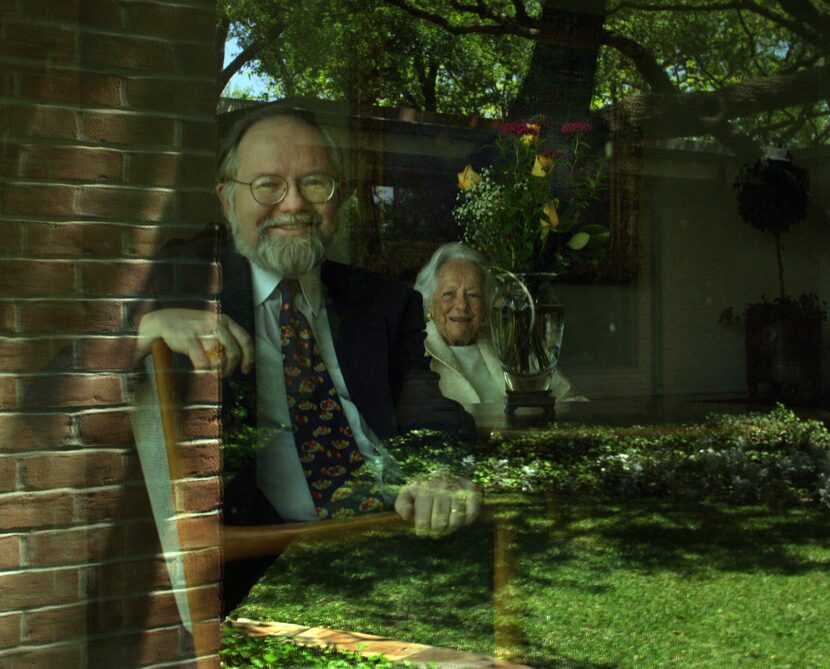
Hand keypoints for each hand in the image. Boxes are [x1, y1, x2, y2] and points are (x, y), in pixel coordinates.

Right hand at [134, 308, 253, 376]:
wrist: (161, 320)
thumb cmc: (189, 326)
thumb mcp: (210, 325)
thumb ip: (224, 337)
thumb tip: (237, 358)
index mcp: (224, 320)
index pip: (245, 339)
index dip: (248, 357)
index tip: (246, 369)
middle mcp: (216, 323)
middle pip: (234, 351)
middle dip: (231, 367)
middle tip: (225, 374)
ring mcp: (203, 331)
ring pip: (220, 357)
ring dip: (219, 369)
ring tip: (213, 373)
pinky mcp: (189, 339)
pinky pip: (203, 361)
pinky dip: (204, 369)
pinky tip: (201, 371)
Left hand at [394, 476, 480, 537]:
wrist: (444, 472)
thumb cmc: (423, 488)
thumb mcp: (408, 493)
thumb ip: (401, 505)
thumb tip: (408, 515)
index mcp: (424, 488)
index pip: (423, 522)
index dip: (422, 531)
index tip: (422, 530)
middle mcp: (442, 486)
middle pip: (440, 524)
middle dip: (436, 530)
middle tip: (435, 526)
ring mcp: (458, 488)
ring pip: (456, 521)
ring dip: (451, 526)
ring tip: (446, 522)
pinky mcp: (472, 490)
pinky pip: (471, 514)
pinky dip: (466, 520)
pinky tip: (459, 515)